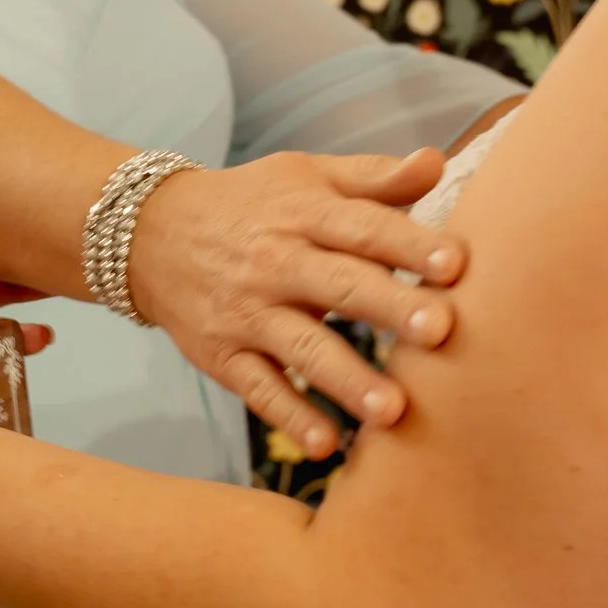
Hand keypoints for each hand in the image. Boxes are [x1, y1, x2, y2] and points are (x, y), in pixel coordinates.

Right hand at [125, 151, 464, 455]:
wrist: (151, 235)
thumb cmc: (254, 206)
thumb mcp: (306, 177)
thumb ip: (374, 177)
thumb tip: (436, 162)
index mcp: (305, 213)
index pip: (363, 226)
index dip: (409, 243)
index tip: (456, 264)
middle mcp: (276, 261)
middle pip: (338, 283)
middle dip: (388, 306)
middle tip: (440, 331)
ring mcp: (247, 312)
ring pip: (301, 346)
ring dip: (347, 379)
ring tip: (394, 411)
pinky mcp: (222, 354)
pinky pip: (259, 388)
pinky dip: (290, 416)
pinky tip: (327, 445)